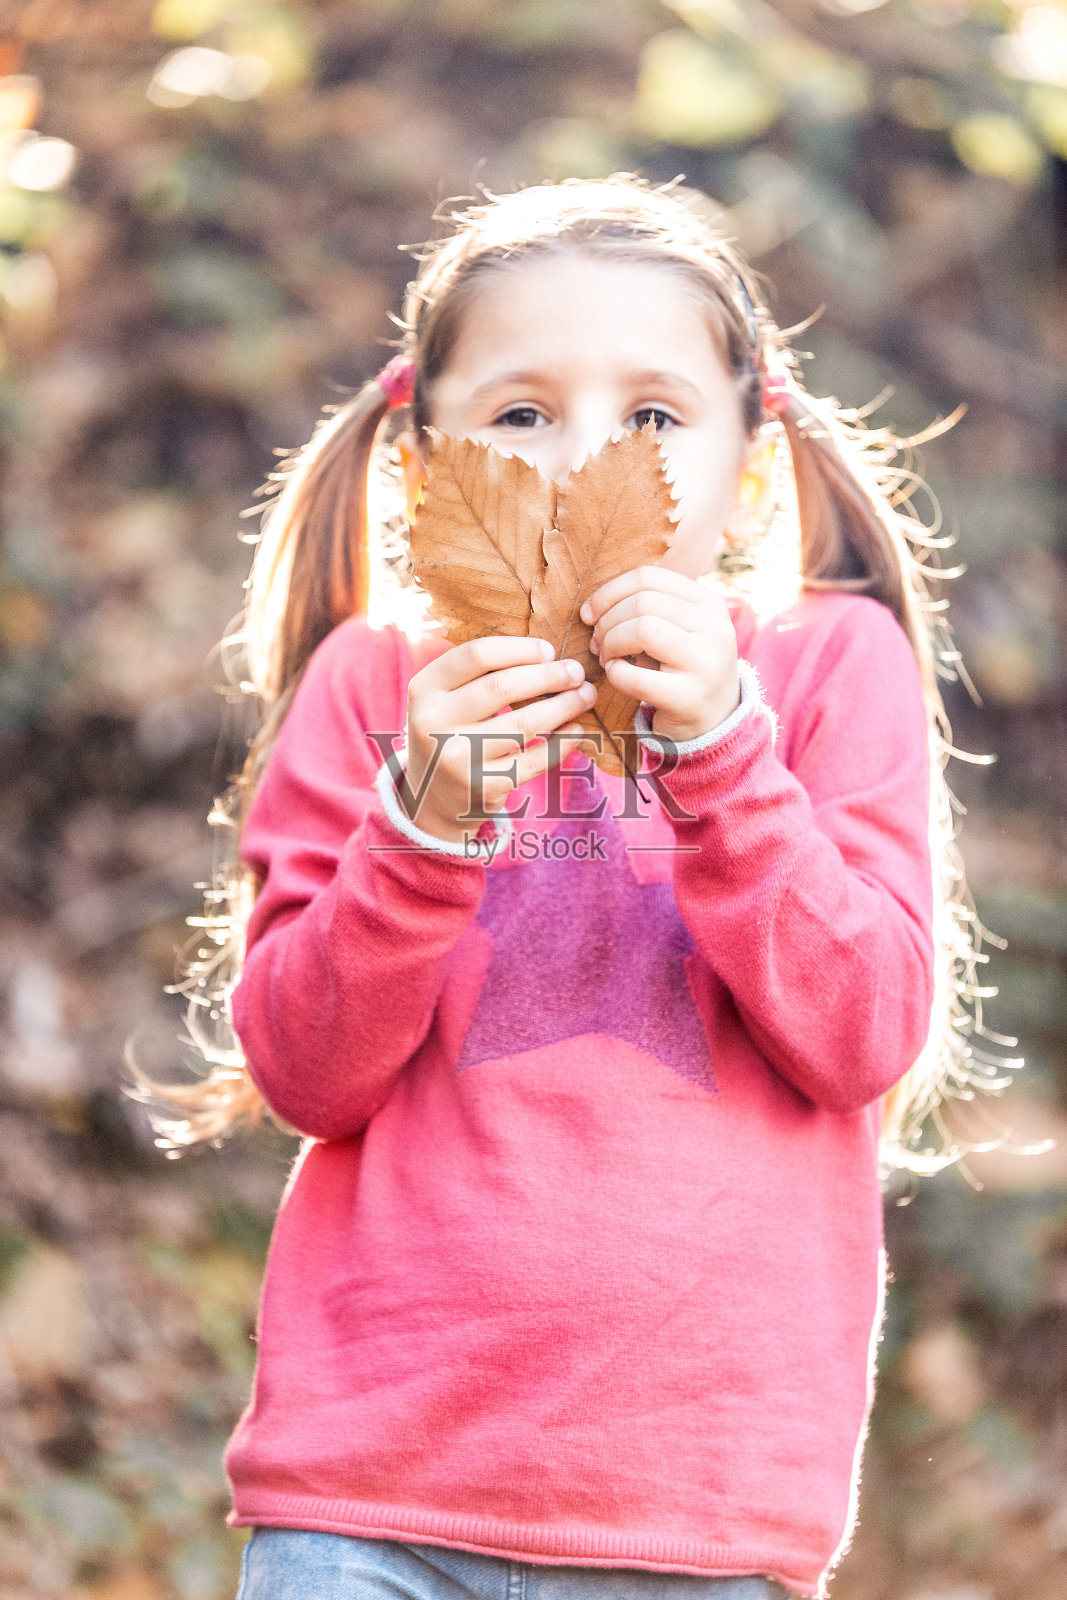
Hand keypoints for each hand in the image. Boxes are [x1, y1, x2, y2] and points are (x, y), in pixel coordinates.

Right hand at [405, 635, 595, 842]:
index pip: (476, 655)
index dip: (519, 649)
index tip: (549, 650)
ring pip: (523, 724)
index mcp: (424, 689)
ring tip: (586, 695)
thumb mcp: (445, 699)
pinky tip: (577, 730)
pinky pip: (534, 760)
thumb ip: (479, 674)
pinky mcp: (482, 787)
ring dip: (564, 706)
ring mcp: (458, 759)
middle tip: (576, 672)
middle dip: (549, 675)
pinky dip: (562, 743)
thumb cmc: (451, 732)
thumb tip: (547, 654)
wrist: (432, 798)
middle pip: (502, 686)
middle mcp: (433, 724)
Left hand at [580, 567, 739, 743]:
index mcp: (709, 603)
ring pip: (641, 629)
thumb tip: (596, 603)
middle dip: (607, 622)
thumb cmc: (682, 668)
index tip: (590, 614)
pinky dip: (615, 674)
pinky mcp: (689, 697)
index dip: (609, 592)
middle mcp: (715, 628)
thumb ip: (651, 606)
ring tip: (607, 658)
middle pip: (641, 603)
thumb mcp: (680, 629)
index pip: (648, 577)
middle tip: (598, 643)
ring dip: (610, 644)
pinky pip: (635, 676)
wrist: (715, 720)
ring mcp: (705, 663)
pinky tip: (618, 677)